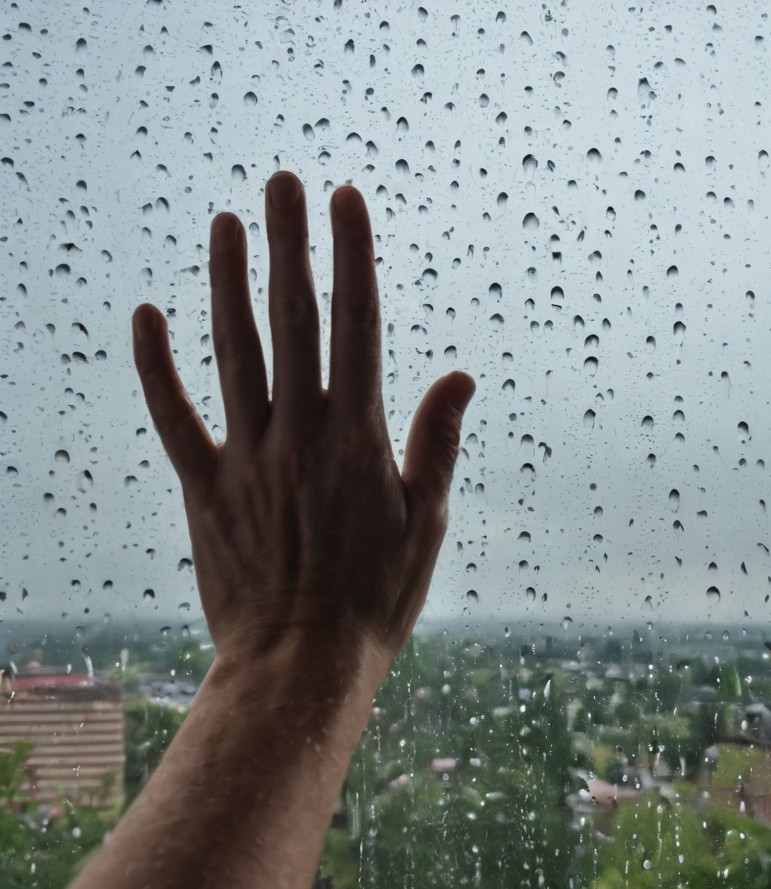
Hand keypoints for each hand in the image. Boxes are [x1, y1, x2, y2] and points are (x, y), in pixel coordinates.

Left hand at [132, 172, 473, 674]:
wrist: (302, 663)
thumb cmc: (377, 598)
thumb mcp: (428, 521)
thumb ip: (438, 441)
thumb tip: (461, 373)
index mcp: (359, 437)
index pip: (358, 324)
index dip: (353, 255)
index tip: (347, 198)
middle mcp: (300, 433)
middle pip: (293, 320)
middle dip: (290, 244)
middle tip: (283, 181)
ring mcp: (248, 457)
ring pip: (234, 352)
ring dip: (228, 283)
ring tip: (227, 222)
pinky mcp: (205, 488)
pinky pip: (174, 417)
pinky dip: (156, 366)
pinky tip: (146, 314)